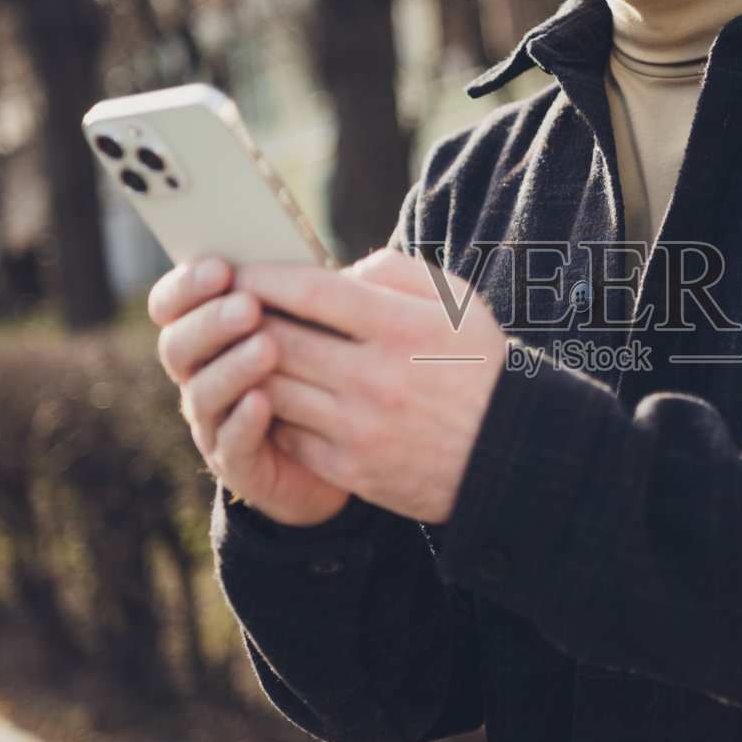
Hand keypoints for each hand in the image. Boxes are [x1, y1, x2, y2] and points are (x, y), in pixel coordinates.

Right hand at [148, 258, 351, 526]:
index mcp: (209, 332)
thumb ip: (316, 291)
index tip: (219, 268)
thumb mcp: (324, 323)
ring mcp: (214, 420)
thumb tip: (335, 265)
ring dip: (231, 367)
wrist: (348, 449)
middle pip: (178, 345)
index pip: (173, 303)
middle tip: (246, 306)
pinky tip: (263, 400)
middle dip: (210, 322)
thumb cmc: (330, 370)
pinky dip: (243, 420)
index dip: (187, 285)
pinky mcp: (237, 462)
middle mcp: (201, 374)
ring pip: (202, 392)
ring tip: (266, 348)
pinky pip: (231, 441)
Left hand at [235, 248, 504, 524]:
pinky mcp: (353, 468)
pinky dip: (271, 414)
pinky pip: (289, 435)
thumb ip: (395, 274)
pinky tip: (270, 398)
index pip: (310, 292)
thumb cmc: (482, 368)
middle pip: (280, 340)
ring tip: (243, 353)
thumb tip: (337, 274)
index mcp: (402, 328)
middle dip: (245, 321)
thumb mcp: (457, 304)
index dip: (265, 279)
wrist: (514, 457)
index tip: (243, 272)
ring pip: (274, 389)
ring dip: (250, 368)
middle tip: (227, 311)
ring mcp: (361, 428)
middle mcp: (377, 378)